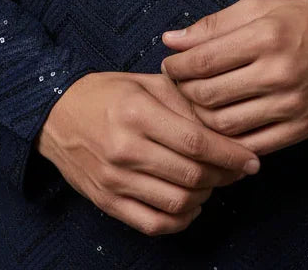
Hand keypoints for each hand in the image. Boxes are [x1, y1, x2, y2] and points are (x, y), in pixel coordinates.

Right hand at [34, 71, 261, 236]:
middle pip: (191, 174)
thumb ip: (184, 99)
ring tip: (212, 183)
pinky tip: (190, 205)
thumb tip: (225, 119)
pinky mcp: (108, 202)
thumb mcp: (145, 82)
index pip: (195, 141)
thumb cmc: (106, 94)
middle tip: (237, 170)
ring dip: (205, 197)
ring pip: (177, 203)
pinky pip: (153, 224)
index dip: (230, 154)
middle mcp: (125, 147)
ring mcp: (115, 179)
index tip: (252, 159)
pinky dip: (180, 220)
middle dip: (224, 176)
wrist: (55, 115)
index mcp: (137, 111)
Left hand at [160, 0, 307, 157]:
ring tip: (197, 106)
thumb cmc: (307, 19)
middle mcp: (277, 72)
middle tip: (177, 87)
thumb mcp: (262, 7)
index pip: (202, 61)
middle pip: (209, 96)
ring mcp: (290, 105)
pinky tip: (221, 129)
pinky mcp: (301, 129)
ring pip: (225, 126)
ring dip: (201, 120)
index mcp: (265, 36)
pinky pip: (252, 146)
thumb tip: (171, 40)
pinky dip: (229, 142)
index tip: (169, 65)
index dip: (176, 67)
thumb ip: (214, 24)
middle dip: (183, 93)